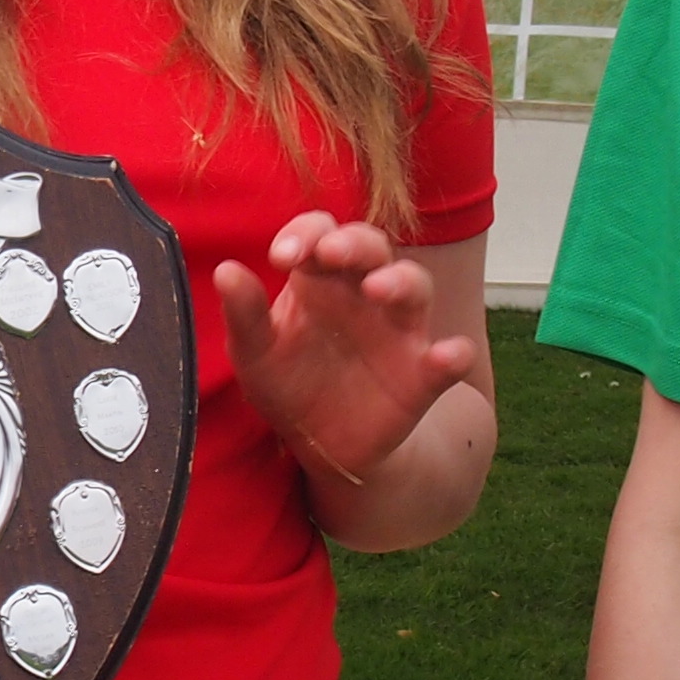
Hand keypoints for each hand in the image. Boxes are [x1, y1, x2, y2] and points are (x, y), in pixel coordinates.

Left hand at [214, 211, 477, 488]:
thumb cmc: (287, 383)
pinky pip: (448, 358)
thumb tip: (225, 271)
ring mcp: (398, 330)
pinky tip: (448, 356)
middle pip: (371, 247)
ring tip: (377, 289)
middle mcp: (363, 293)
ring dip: (400, 281)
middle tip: (329, 253)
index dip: (306, 233)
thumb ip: (244, 314)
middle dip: (353, 244)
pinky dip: (453, 355)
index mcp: (320, 279)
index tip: (283, 256)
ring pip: (414, 286)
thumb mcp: (255, 353)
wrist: (323, 446)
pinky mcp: (422, 374)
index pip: (320, 234)